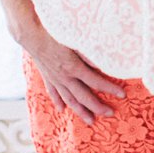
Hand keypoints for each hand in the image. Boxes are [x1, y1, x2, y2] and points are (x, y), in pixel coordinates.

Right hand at [12, 14, 127, 123]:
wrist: (30, 33)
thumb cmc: (55, 32)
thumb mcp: (75, 41)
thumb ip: (89, 54)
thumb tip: (104, 63)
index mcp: (74, 67)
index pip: (96, 82)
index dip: (110, 89)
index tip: (123, 95)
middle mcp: (65, 77)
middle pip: (84, 96)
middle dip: (98, 106)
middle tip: (111, 114)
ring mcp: (55, 78)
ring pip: (69, 99)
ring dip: (80, 111)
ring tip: (90, 121)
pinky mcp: (47, 76)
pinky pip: (53, 92)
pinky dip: (58, 101)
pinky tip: (62, 109)